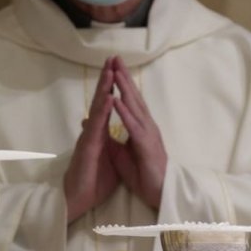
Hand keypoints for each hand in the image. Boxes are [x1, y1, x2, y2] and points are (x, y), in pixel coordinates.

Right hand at [63, 58, 121, 222]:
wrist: (78, 199)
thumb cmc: (93, 180)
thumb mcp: (108, 159)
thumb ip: (110, 143)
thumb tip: (112, 133)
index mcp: (100, 132)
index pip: (107, 104)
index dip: (112, 86)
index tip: (117, 68)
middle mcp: (93, 130)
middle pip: (101, 100)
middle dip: (107, 79)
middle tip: (111, 58)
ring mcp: (89, 137)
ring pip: (97, 108)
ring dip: (104, 88)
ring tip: (110, 70)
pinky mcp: (88, 147)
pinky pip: (97, 126)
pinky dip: (103, 111)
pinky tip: (108, 97)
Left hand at [104, 56, 166, 209]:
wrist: (158, 193)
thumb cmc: (142, 173)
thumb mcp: (118, 153)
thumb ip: (108, 136)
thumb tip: (93, 123)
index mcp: (139, 126)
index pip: (129, 100)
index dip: (120, 83)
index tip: (112, 66)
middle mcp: (145, 125)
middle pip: (133, 96)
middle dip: (123, 76)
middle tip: (115, 57)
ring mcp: (147, 133)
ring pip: (135, 106)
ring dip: (125, 88)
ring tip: (115, 71)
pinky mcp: (146, 145)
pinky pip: (133, 126)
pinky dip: (124, 112)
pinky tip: (116, 100)